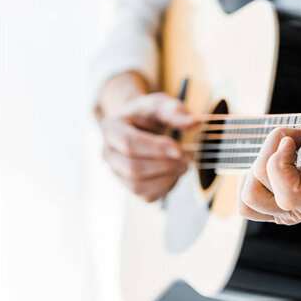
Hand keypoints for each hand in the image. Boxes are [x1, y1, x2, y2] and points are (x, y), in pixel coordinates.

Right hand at [98, 72, 195, 201]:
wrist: (140, 125)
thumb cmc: (149, 114)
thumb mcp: (160, 104)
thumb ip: (174, 111)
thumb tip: (192, 123)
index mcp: (111, 128)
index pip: (129, 143)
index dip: (156, 149)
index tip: (179, 150)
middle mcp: (108, 153)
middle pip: (133, 167)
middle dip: (164, 165)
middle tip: (188, 157)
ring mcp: (117, 172)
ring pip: (138, 185)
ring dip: (166, 178)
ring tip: (185, 165)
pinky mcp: (129, 187)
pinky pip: (146, 195)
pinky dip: (166, 187)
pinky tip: (177, 173)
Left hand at [237, 81, 300, 224]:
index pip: (290, 194)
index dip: (280, 162)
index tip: (296, 136)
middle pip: (259, 190)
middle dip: (267, 152)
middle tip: (294, 134)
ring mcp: (292, 214)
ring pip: (248, 200)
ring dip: (253, 169)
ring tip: (279, 149)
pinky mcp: (279, 210)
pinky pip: (247, 205)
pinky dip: (250, 181)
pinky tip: (271, 160)